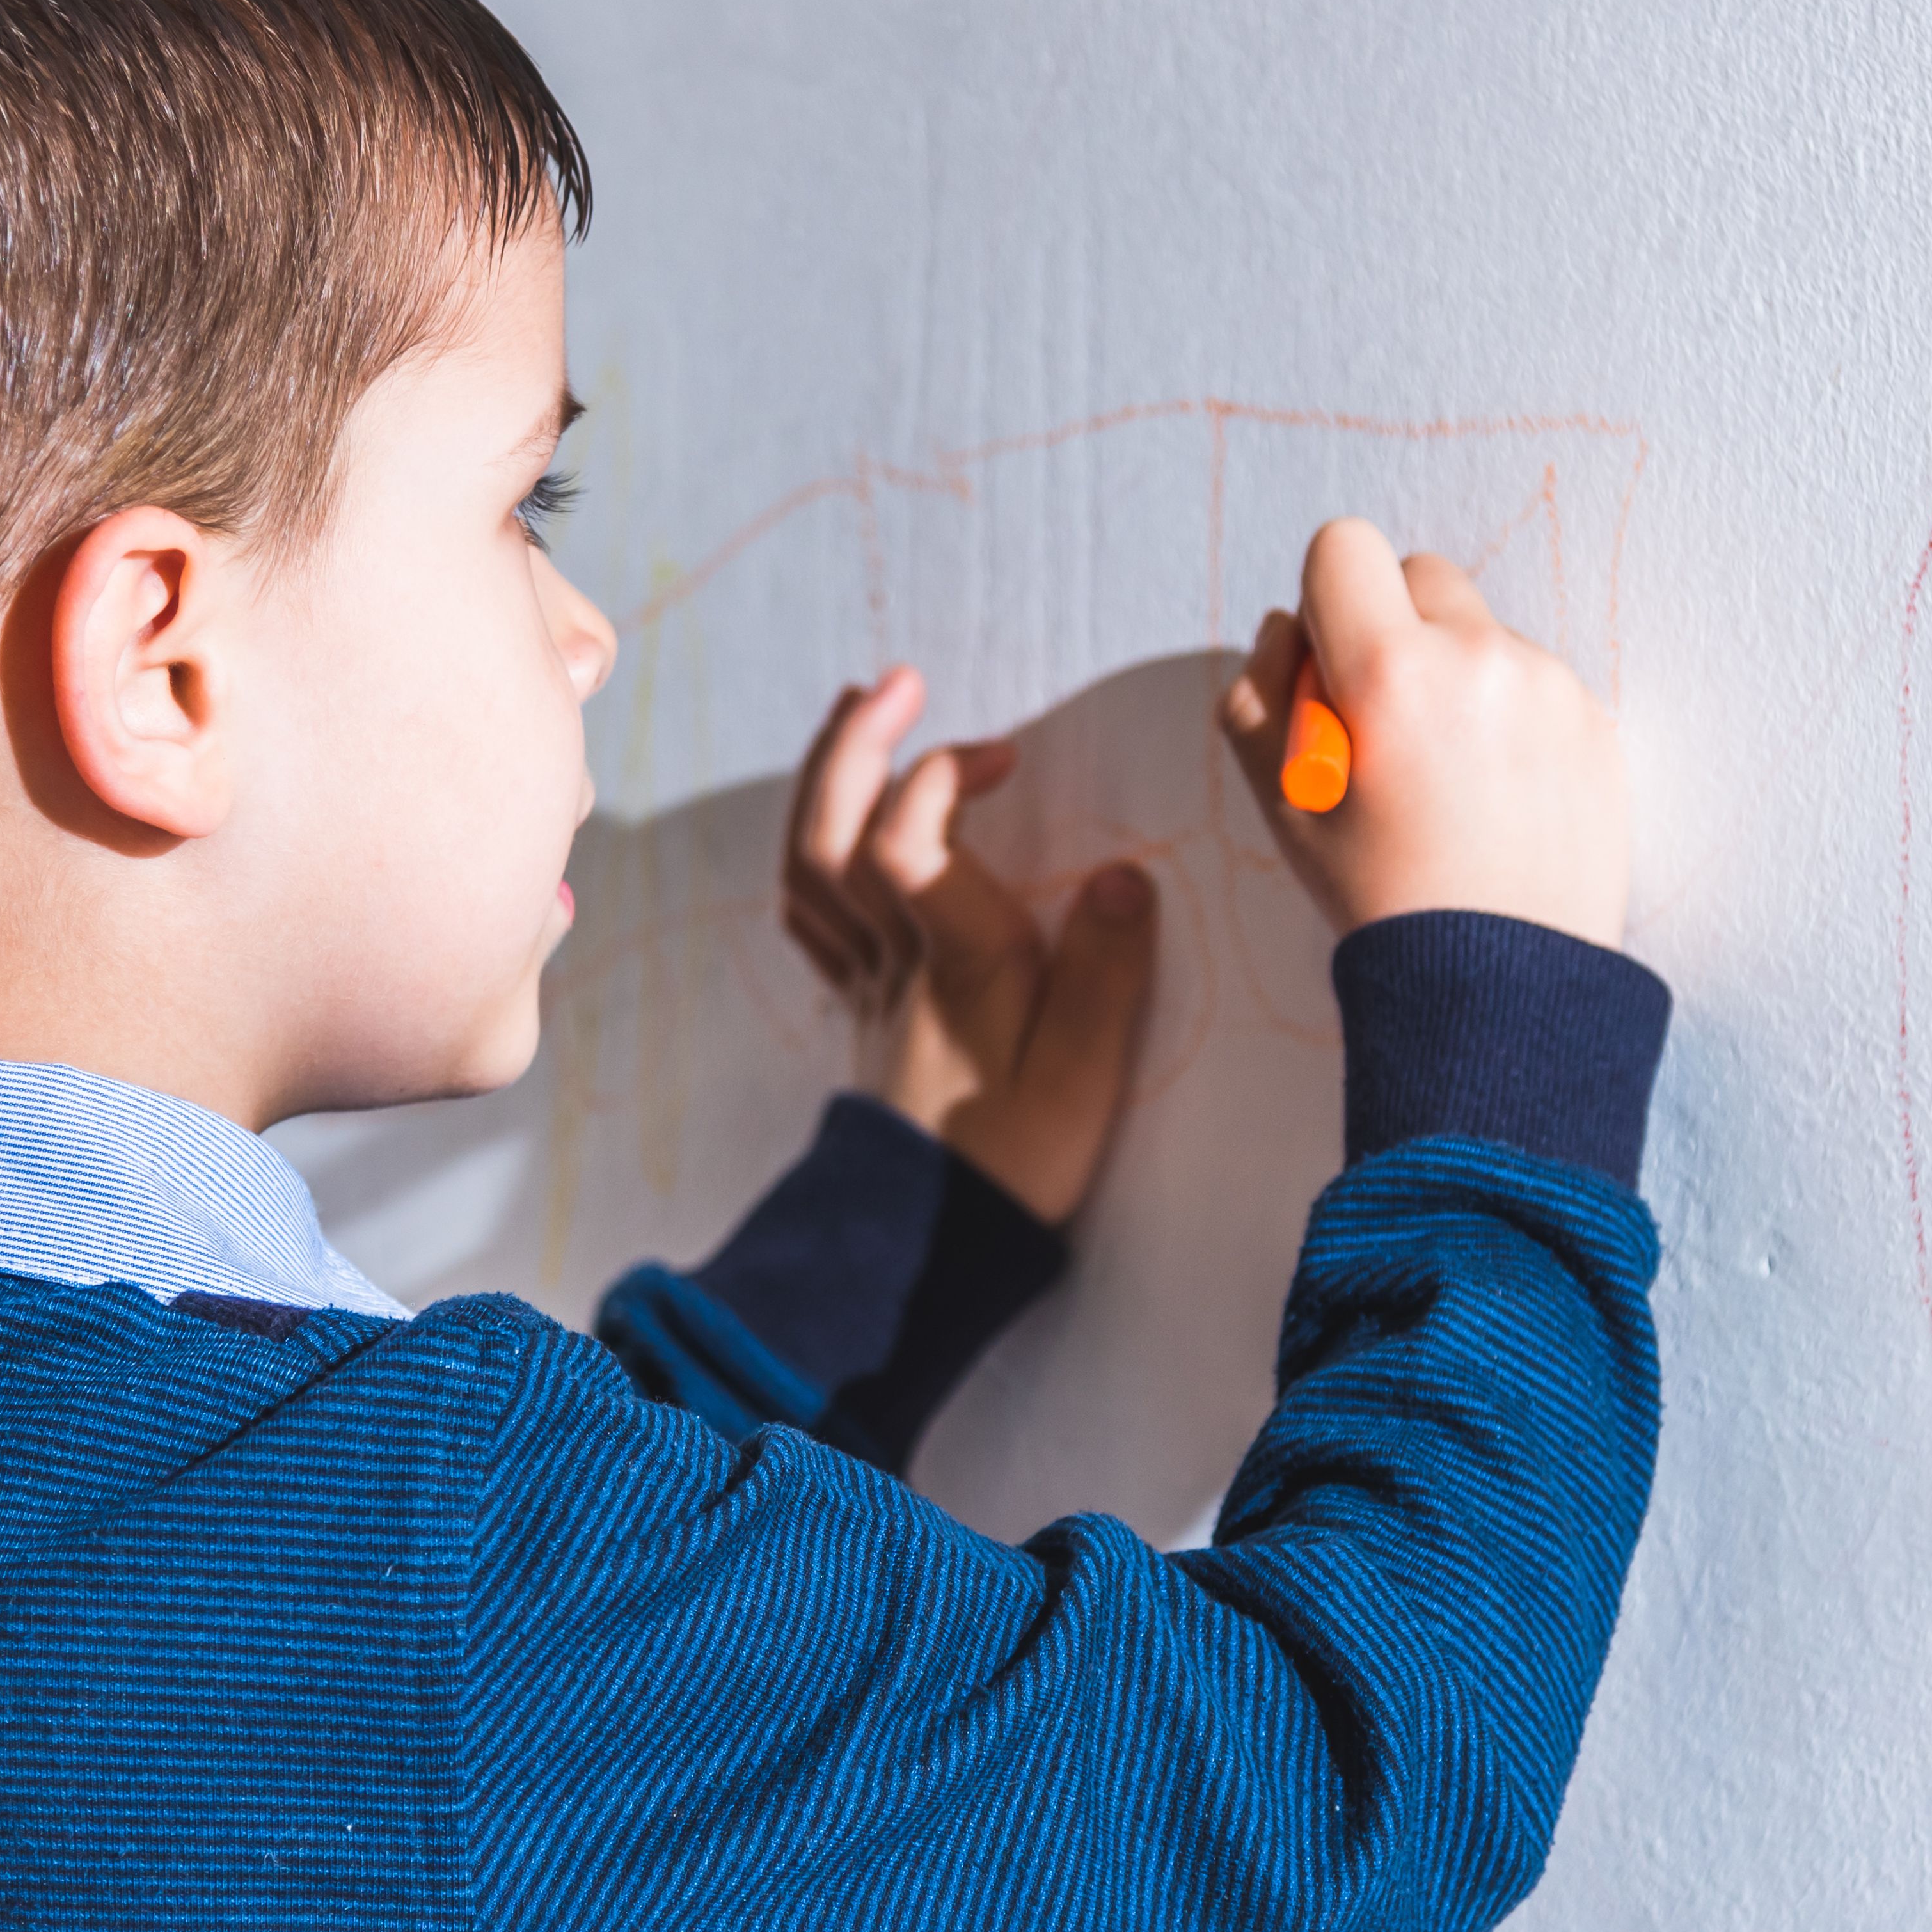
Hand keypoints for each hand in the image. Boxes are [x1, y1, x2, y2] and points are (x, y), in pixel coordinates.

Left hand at [779, 667, 1159, 1224]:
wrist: (933, 1247)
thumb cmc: (1018, 1159)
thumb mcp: (1085, 1074)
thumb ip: (1106, 972)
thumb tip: (1120, 876)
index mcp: (956, 963)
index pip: (909, 842)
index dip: (937, 778)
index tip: (997, 755)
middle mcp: (897, 961)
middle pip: (837, 835)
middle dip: (857, 747)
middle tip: (898, 684)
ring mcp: (869, 983)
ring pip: (811, 866)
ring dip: (825, 781)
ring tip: (858, 716)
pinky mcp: (861, 1008)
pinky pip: (812, 915)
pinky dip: (815, 855)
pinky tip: (837, 829)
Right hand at [1217, 520, 1628, 948]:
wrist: (1503, 981)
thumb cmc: (1380, 894)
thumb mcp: (1279, 801)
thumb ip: (1260, 692)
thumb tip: (1292, 627)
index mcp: (1389, 672)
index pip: (1345, 547)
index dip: (1325, 602)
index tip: (1332, 672)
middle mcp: (1478, 659)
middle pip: (1421, 572)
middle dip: (1392, 628)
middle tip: (1384, 725)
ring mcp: (1548, 686)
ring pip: (1481, 630)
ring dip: (1453, 676)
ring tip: (1445, 778)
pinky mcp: (1595, 719)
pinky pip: (1533, 679)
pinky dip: (1506, 716)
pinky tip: (1494, 794)